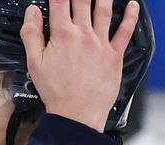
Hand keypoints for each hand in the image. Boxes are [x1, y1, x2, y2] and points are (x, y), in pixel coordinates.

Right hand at [21, 0, 139, 131]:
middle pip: (82, 0)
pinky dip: (131, 16)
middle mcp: (83, 34)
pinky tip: (133, 5)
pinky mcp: (114, 55)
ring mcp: (101, 43)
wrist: (77, 114)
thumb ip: (31, 34)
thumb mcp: (34, 64)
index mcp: (62, 34)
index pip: (60, 1)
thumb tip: (31, 11)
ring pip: (104, 9)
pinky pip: (125, 31)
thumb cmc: (56, 92)